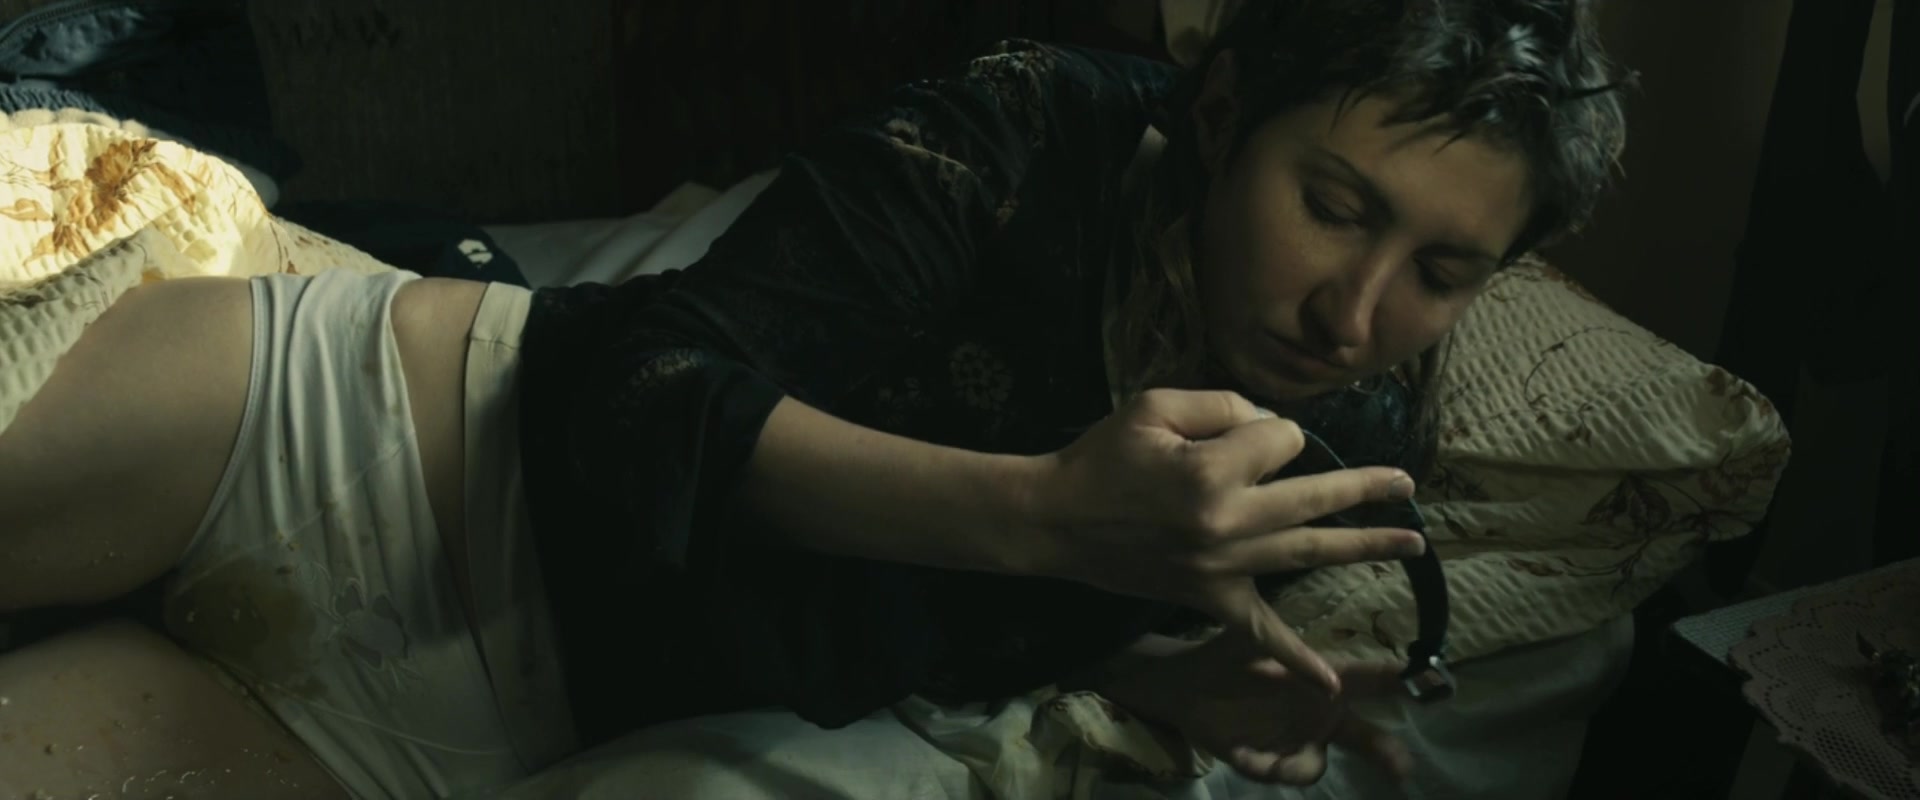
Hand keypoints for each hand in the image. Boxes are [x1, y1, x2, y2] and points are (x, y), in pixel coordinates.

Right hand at [1028, 388, 1423, 692]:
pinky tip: (1328, 683)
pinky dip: (1293, 658)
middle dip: (1366, 486)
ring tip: (1414, 543)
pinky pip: (1258, 632)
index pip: (1281, 439)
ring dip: (1366, 546)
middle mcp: (1226, 524)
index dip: (1268, 428)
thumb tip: (1273, 426)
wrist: (1056, 521)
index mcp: (1212, 472)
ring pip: (1308, 552)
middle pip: (1315, 495)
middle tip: (1408, 482)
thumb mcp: (1154, 405)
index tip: (1238, 431)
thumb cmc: (1102, 457)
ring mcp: (1222, 568)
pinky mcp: (1209, 598)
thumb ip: (1222, 403)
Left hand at [1102, 631, 1413, 785]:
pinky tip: (1240, 750)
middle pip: (1364, 737)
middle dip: (1385, 752)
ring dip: (1289, 763)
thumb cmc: (1226, 657)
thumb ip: (1287, 651)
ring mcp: (1300, 741)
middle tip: (1403, 767)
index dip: (1401, 682)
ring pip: (1315, 764)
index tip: (1433, 683)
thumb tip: (1328, 675)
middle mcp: (1322, 714)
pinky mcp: (1274, 762)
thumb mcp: (1250, 642)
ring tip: (1251, 749)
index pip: (1371, 680)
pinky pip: (1281, 773)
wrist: (1186, 689)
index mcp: (1325, 679)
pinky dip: (1260, 764)